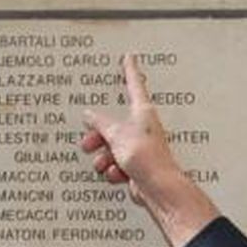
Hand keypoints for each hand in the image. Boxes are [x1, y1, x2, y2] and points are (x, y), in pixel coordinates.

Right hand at [80, 54, 218, 246]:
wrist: (157, 188)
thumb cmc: (146, 158)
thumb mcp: (116, 134)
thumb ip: (100, 123)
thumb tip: (90, 114)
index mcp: (142, 112)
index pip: (134, 85)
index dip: (129, 71)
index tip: (128, 58)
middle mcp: (142, 128)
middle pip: (113, 124)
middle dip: (98, 135)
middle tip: (88, 142)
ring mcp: (139, 148)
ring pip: (112, 147)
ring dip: (104, 157)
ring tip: (104, 164)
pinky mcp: (136, 166)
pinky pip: (117, 163)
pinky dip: (113, 170)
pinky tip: (117, 174)